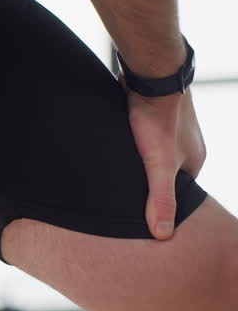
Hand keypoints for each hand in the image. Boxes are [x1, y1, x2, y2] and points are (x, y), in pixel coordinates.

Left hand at [125, 84, 206, 239]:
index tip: (140, 213)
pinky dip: (130, 144)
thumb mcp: (158, 166)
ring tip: (117, 174)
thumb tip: (163, 235)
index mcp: (195, 159)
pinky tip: (116, 149)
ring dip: (137, 162)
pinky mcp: (151, 113)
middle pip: (165, 172)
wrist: (151, 75)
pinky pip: (141, 136)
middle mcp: (187, 142)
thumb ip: (161, 199)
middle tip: (123, 193)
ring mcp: (171, 127)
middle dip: (146, 183)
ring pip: (152, 153)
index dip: (161, 202)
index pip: (179, 191)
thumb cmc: (156, 119)